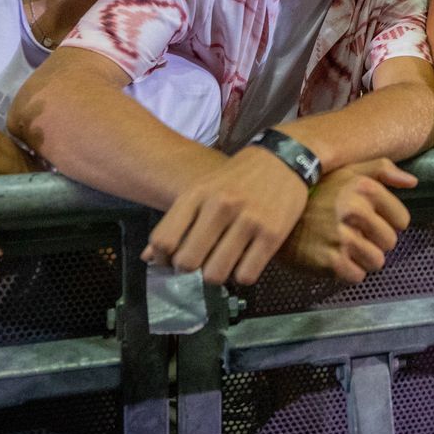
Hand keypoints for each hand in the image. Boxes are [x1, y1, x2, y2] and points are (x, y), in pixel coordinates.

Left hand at [142, 146, 309, 285]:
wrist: (285, 157)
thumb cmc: (238, 177)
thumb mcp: (202, 189)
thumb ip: (176, 222)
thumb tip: (148, 258)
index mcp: (198, 193)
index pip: (164, 240)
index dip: (163, 258)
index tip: (173, 258)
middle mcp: (221, 205)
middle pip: (187, 262)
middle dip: (190, 269)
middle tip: (201, 261)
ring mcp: (249, 220)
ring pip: (215, 275)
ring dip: (216, 275)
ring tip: (223, 262)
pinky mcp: (273, 234)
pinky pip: (246, 276)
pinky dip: (242, 276)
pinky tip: (244, 262)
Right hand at [279, 158, 416, 282]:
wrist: (274, 212)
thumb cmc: (316, 191)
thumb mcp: (347, 169)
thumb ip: (382, 169)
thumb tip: (413, 182)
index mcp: (364, 187)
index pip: (402, 219)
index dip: (389, 223)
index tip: (372, 222)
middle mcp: (355, 210)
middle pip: (389, 243)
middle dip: (375, 242)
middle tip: (356, 235)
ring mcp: (342, 237)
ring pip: (376, 262)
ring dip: (363, 259)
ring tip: (346, 247)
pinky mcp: (330, 260)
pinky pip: (357, 276)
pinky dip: (348, 271)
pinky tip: (335, 257)